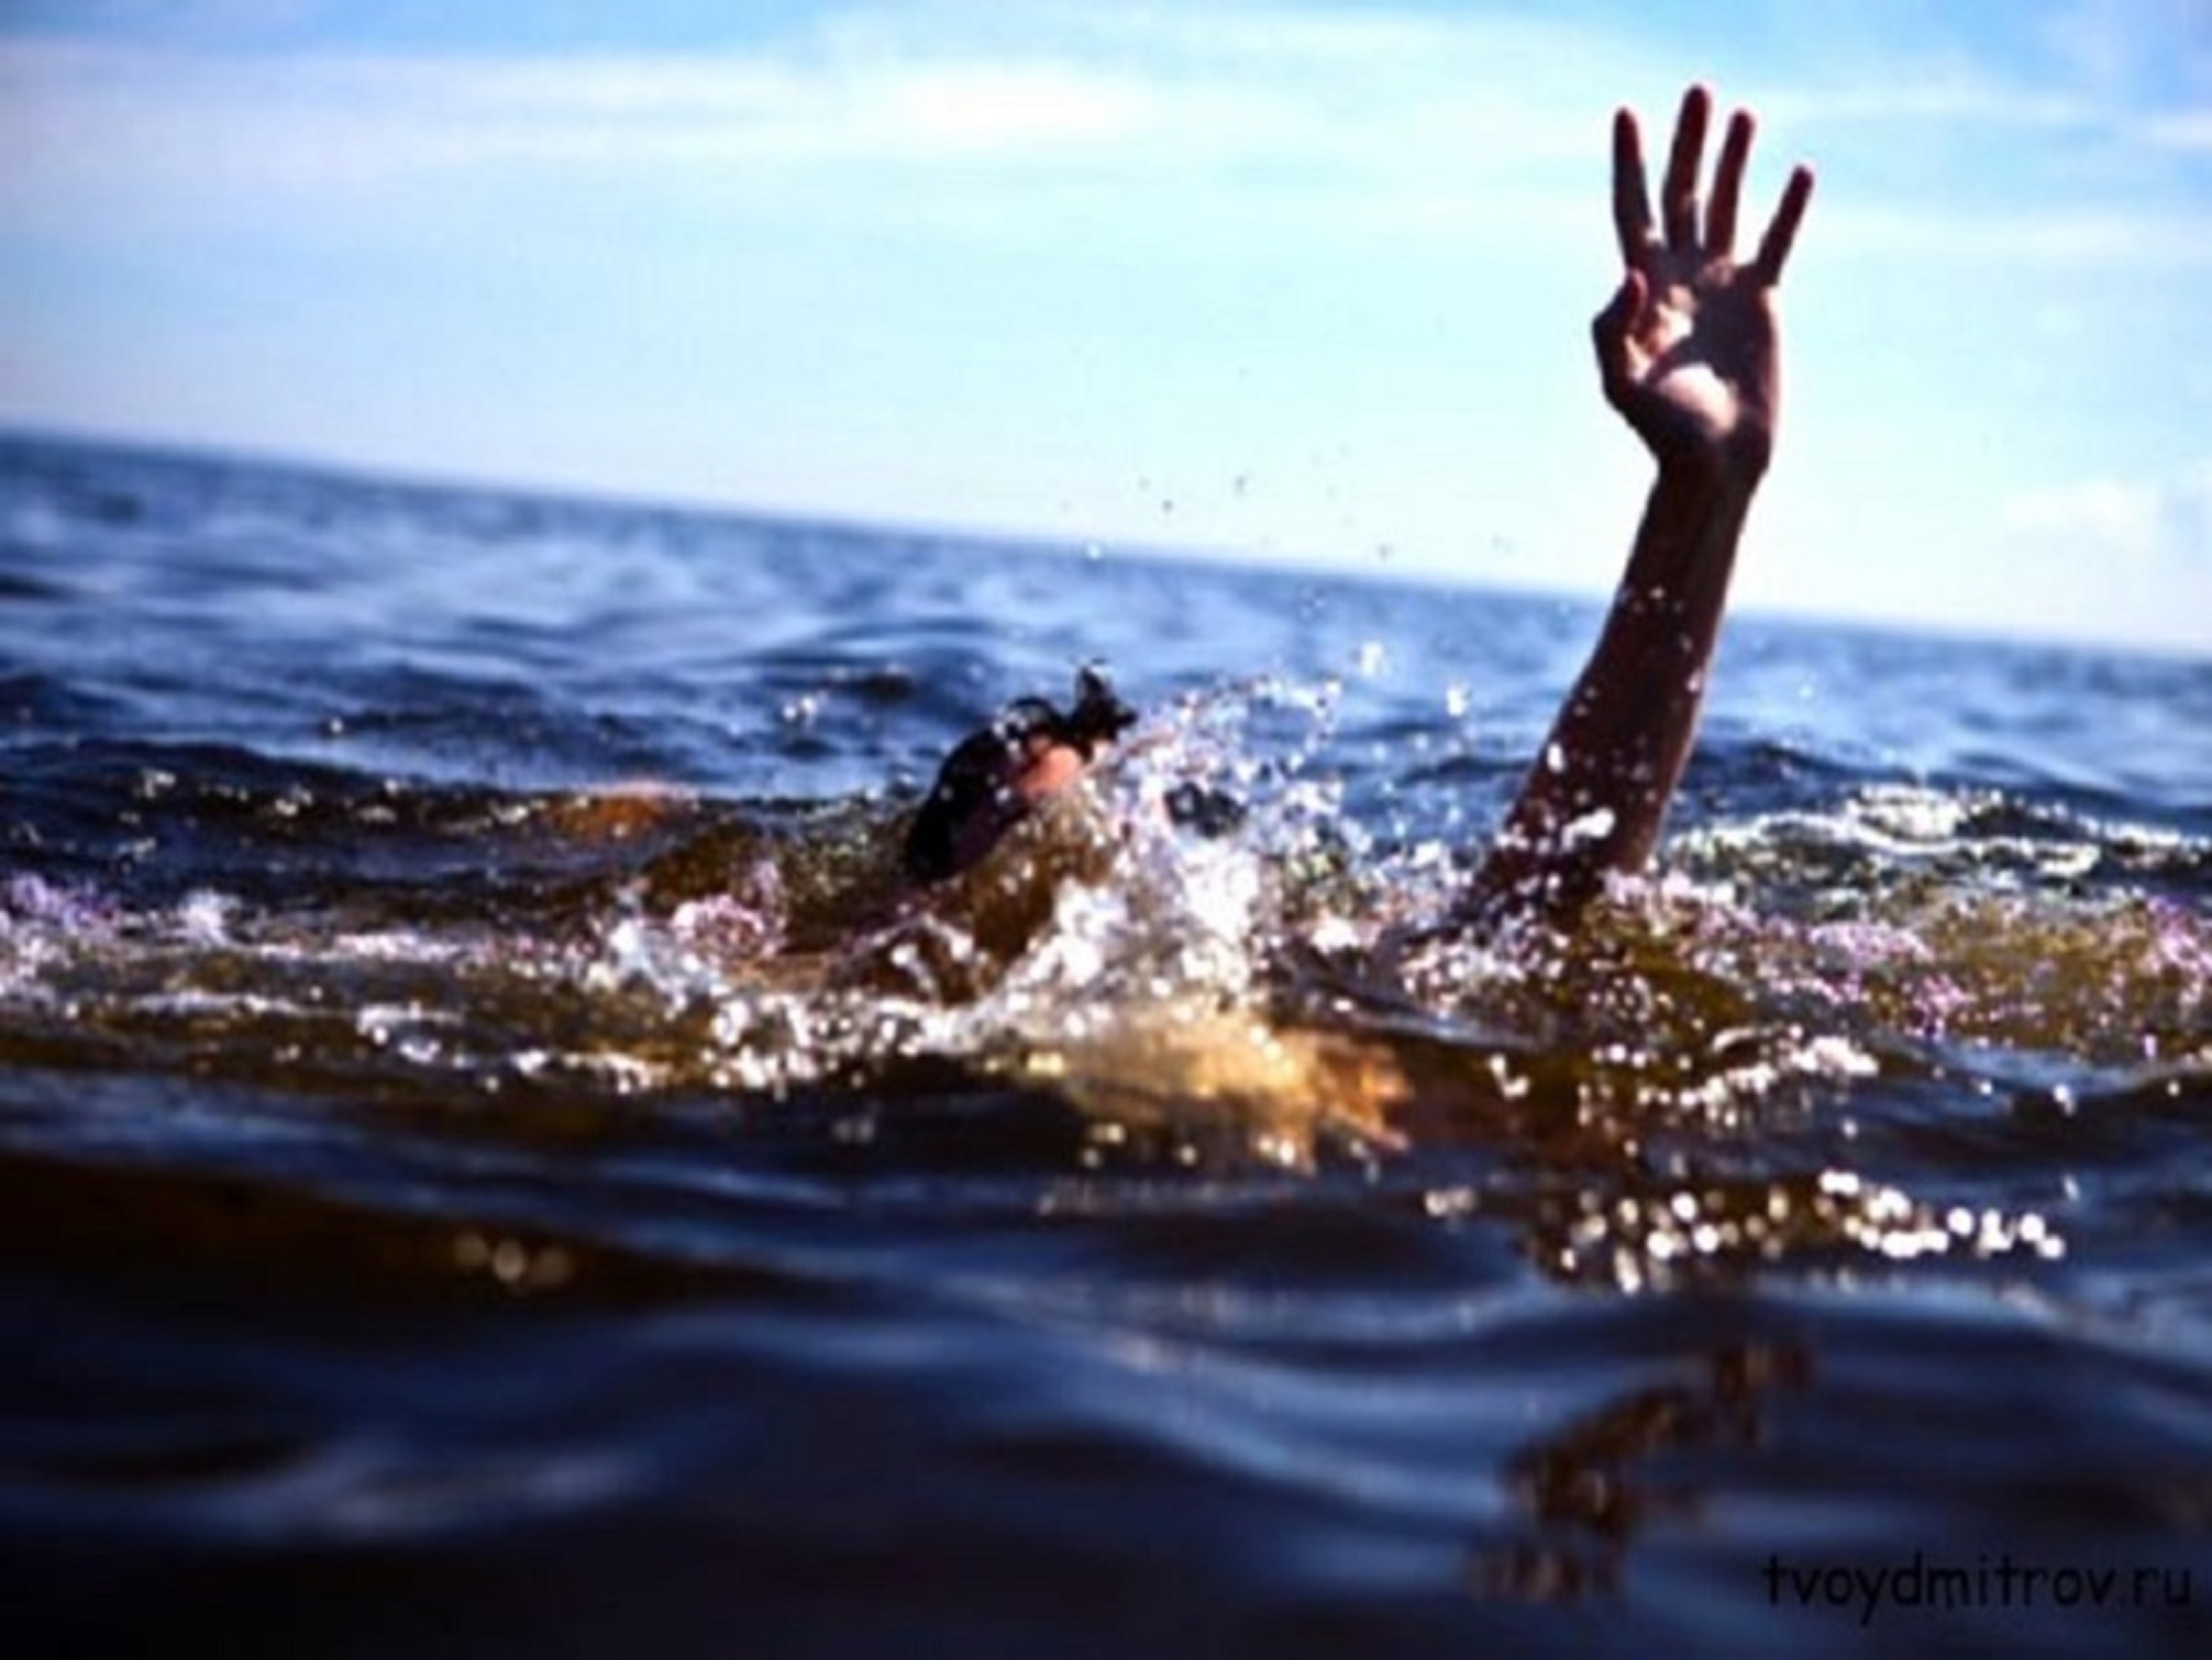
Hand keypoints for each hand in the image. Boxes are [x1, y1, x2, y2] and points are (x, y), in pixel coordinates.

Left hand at [1594, 85, 1813, 476]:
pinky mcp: (1761, 300)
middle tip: (1698, 89)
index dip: (1629, 162)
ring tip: (1743, 114)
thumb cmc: (1663, 431)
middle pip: (1682, 193)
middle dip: (1688, 143)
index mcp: (1642, 289)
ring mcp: (1721, 285)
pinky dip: (1788, 209)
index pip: (1633, 209)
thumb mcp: (1622, 384)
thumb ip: (1612, 330)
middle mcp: (1680, 277)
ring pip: (1727, 206)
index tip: (1625, 113)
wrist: (1715, 459)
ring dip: (1734, 161)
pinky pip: (1776, 241)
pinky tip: (1799, 172)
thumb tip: (1630, 274)